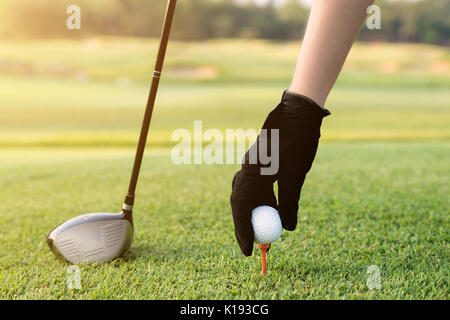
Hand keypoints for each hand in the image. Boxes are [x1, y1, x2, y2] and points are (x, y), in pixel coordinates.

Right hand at [230, 90, 329, 255]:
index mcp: (251, 172)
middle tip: (251, 247)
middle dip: (244, 227)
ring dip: (253, 215)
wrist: (299, 111)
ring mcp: (251, 165)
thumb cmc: (298, 141)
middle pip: (240, 204)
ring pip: (247, 196)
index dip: (243, 232)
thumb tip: (288, 228)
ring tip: (262, 234)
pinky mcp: (259, 162)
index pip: (241, 208)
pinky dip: (261, 203)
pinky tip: (271, 210)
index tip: (248, 252)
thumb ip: (290, 202)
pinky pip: (254, 187)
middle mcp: (246, 169)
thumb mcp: (295, 175)